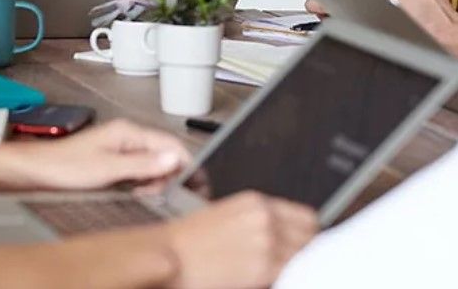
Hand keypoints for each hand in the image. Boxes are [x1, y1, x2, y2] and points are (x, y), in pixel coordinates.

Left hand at [19, 118, 190, 189]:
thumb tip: (174, 159)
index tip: (196, 183)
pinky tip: (137, 191)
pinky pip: (140, 168)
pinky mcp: (114, 158)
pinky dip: (144, 181)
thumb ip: (143, 165)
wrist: (37, 170)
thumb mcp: (109, 169)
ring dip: (156, 180)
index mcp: (130, 132)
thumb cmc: (66, 166)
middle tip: (164, 194)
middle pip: (164, 153)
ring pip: (153, 162)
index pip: (170, 144)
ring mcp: (121, 146)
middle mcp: (128, 135)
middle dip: (169, 175)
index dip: (185, 164)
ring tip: (147, 195)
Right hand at [165, 191, 316, 288]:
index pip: (307, 217)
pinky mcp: (264, 269)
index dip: (307, 236)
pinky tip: (275, 280)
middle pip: (312, 237)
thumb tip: (285, 237)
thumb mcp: (229, 217)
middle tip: (294, 265)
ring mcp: (267, 243)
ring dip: (299, 268)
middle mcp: (266, 218)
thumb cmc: (191, 241)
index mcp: (257, 202)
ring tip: (281, 274)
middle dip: (305, 252)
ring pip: (307, 258)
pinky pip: (294, 275)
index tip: (305, 247)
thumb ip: (259, 222)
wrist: (170, 256)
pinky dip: (290, 278)